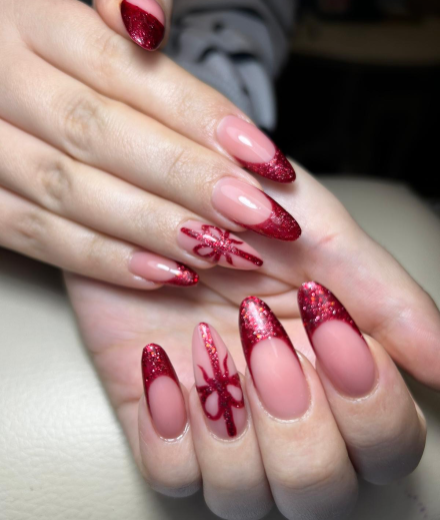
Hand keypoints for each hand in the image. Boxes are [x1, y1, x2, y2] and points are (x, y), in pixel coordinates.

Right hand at [0, 0, 296, 288]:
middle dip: (183, 178)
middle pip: (97, 134)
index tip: (263, 158)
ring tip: (217, 251)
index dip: (197, 115)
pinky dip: (99, 258)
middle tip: (254, 215)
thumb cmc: (50, 40)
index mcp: (28, 18)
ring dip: (150, 226)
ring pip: (66, 190)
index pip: (122, 69)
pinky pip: (33, 234)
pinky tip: (160, 272)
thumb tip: (147, 22)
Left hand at [65, 164, 438, 518]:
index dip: (369, 404)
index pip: (386, 446)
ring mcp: (222, 429)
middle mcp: (284, 418)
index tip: (330, 329)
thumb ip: (387, 302)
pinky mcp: (162, 429)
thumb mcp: (321, 238)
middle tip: (263, 337)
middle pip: (320, 491)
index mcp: (336, 380)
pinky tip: (167, 365)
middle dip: (295, 418)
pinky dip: (170, 429)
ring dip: (230, 421)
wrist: (158, 212)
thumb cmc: (238, 221)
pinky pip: (172, 475)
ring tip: (208, 342)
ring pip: (244, 497)